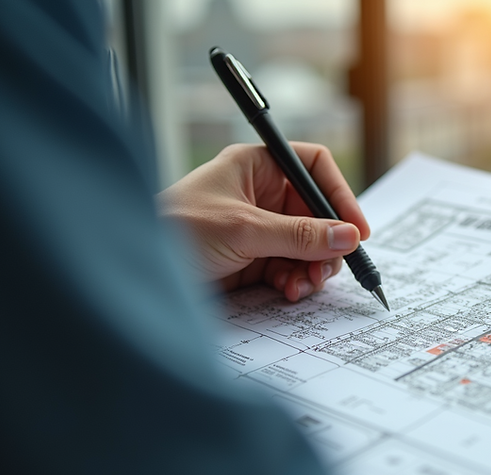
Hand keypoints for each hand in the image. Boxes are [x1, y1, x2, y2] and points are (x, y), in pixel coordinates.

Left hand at [157, 143, 369, 299]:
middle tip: (328, 269)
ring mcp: (258, 230)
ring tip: (301, 286)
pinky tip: (287, 292)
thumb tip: (348, 236)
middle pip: (318, 214)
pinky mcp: (251, 260)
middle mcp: (261, 195)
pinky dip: (295, 282)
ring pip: (307, 247)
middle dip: (327, 243)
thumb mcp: (243, 229)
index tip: (357, 229)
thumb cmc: (173, 230)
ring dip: (312, 268)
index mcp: (257, 167)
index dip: (339, 195)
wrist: (133, 272)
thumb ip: (299, 234)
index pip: (314, 167)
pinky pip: (290, 269)